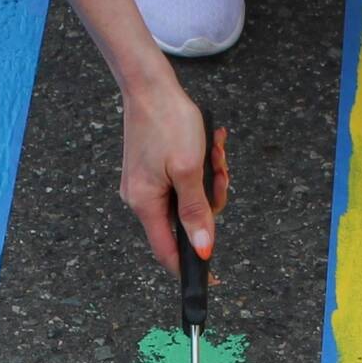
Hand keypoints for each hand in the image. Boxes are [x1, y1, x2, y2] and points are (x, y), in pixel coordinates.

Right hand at [120, 88, 228, 275]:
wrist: (150, 85)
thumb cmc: (168, 122)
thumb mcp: (190, 171)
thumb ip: (196, 213)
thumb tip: (203, 250)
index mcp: (146, 204)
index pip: (168, 251)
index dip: (192, 267)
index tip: (214, 277)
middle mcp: (141, 199)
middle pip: (184, 223)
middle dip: (210, 202)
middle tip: (220, 175)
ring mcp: (146, 184)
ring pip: (188, 201)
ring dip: (209, 181)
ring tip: (215, 155)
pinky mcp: (152, 170)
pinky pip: (182, 183)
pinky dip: (200, 170)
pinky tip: (209, 148)